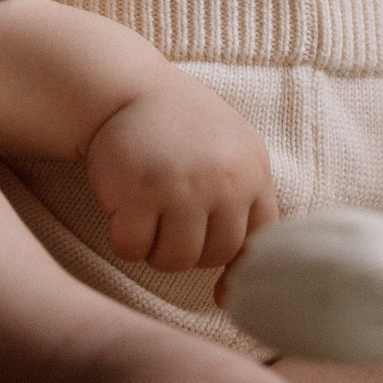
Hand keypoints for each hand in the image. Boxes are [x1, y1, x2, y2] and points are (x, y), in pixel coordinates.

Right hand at [85, 76, 279, 273]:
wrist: (131, 89)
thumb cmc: (183, 129)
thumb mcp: (232, 153)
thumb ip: (242, 205)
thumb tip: (230, 293)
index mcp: (252, 171)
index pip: (259, 241)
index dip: (239, 272)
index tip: (219, 292)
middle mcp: (223, 180)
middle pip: (213, 256)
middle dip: (188, 250)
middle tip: (169, 224)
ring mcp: (181, 186)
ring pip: (174, 261)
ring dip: (155, 250)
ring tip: (147, 217)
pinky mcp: (137, 191)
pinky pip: (132, 249)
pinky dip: (124, 240)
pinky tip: (122, 210)